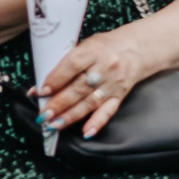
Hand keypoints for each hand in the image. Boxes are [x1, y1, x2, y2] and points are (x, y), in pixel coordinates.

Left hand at [34, 24, 158, 138]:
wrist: (137, 49)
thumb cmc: (106, 47)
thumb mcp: (85, 46)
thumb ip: (66, 64)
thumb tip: (44, 85)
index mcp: (93, 51)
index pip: (73, 66)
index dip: (56, 79)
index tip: (41, 91)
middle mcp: (105, 68)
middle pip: (80, 88)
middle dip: (59, 103)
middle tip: (44, 114)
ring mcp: (113, 84)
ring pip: (90, 102)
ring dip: (71, 115)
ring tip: (54, 124)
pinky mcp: (120, 95)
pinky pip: (108, 111)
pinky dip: (97, 122)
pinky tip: (86, 132)